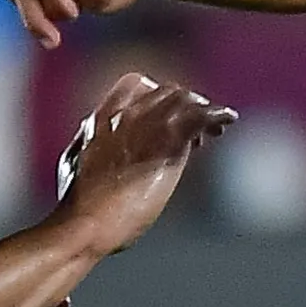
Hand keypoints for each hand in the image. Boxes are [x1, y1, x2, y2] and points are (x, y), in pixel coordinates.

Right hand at [51, 72, 234, 251]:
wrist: (84, 221)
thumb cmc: (77, 203)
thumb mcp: (77, 162)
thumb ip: (91, 144)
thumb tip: (93, 139)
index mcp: (101, 118)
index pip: (136, 85)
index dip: (157, 96)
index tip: (165, 114)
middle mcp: (125, 114)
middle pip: (167, 92)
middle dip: (185, 106)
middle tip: (198, 129)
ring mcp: (147, 126)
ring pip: (186, 102)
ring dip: (204, 113)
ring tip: (215, 130)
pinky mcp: (167, 143)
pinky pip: (201, 117)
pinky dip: (218, 115)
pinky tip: (228, 120)